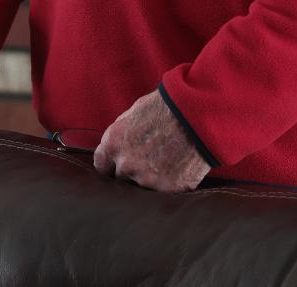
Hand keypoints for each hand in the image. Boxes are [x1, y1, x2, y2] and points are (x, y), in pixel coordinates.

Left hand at [93, 90, 210, 192]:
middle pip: (122, 177)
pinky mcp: (167, 189)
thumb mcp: (134, 113)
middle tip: (150, 157)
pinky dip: (170, 181)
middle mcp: (126, 164)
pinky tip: (178, 165)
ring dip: (151, 176)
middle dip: (133, 169)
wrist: (195, 113)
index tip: (119, 163)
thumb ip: (121, 136)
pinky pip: (164, 190)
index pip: (102, 166)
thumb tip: (116, 149)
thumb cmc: (165, 107)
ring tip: (167, 159)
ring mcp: (146, 179)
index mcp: (113, 144)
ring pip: (143, 185)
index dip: (112, 164)